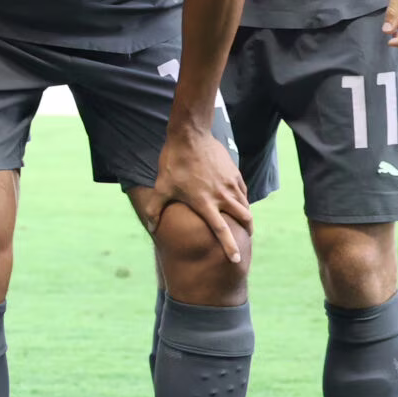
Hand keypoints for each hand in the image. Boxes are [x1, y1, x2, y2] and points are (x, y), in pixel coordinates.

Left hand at [142, 122, 252, 264]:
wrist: (190, 136)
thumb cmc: (174, 163)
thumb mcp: (161, 187)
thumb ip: (155, 210)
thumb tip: (150, 227)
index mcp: (205, 203)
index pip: (222, 230)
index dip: (230, 247)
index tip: (236, 260)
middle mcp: (222, 196)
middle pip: (243, 219)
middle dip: (246, 231)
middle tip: (246, 237)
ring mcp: (231, 184)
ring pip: (245, 205)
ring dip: (245, 215)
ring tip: (242, 221)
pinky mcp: (235, 173)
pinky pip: (243, 191)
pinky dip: (243, 199)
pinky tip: (237, 201)